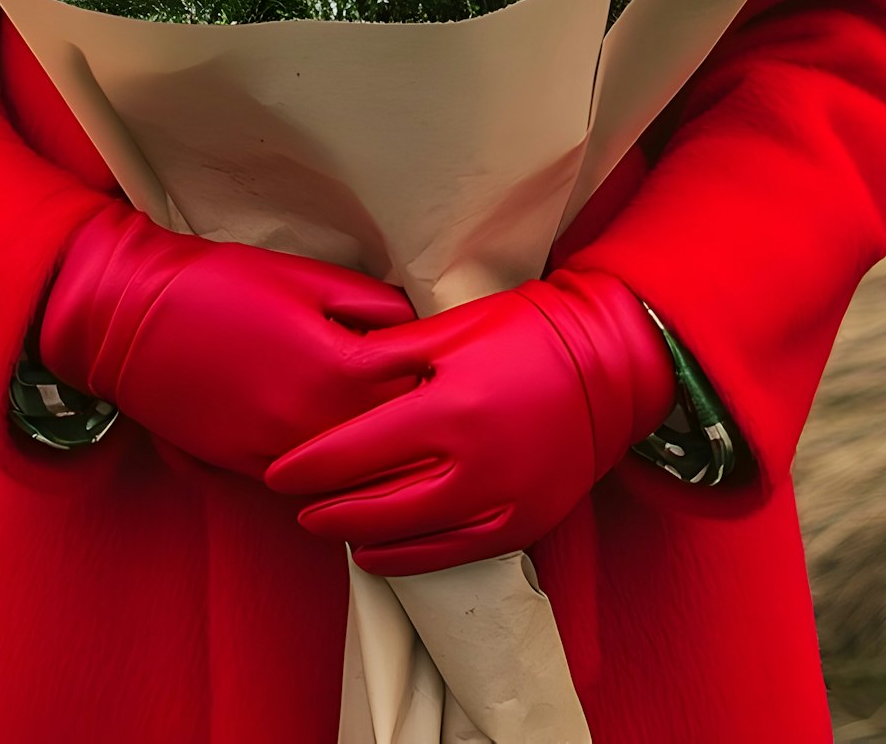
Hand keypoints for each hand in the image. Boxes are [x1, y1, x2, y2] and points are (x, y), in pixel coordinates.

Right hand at [38, 203, 417, 477]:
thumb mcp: (304, 276)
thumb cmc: (220, 286)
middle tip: (448, 409)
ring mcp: (281, 455)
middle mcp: (316, 424)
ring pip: (356, 477)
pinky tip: (350, 458)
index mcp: (337, 369)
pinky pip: (311, 485)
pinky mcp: (249, 472)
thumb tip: (414, 322)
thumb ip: (368, 303)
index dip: (442, 376)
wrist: (133, 322)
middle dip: (423, 425)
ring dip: (383, 460)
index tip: (463, 367)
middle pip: (396, 443)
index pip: (418, 389)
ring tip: (409, 441)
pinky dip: (336, 476)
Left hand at [265, 272, 675, 572]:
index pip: (357, 449)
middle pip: (376, 502)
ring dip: (358, 534)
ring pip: (409, 536)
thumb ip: (392, 355)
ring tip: (325, 524)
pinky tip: (374, 552)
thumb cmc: (524, 332)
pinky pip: (451, 555)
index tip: (277, 471)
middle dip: (325, 507)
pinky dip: (406, 559)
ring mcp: (501, 499)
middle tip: (290, 503)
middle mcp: (473, 463)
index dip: (310, 465)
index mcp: (449, 406)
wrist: (608, 365)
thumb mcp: (453, 326)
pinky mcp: (522, 523)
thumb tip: (335, 370)